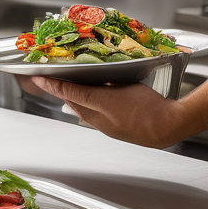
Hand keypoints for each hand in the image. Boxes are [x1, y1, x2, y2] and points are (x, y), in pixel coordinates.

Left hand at [30, 77, 187, 147]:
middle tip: (50, 80)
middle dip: (61, 91)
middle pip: (73, 102)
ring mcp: (107, 126)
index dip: (52, 84)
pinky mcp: (115, 130)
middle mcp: (99, 119)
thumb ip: (106, 83)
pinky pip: (95, 117)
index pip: (69, 92)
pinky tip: (94, 100)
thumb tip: (95, 80)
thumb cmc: (149, 107)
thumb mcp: (124, 87)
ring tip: (69, 87)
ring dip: (75, 99)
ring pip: (83, 110)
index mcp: (99, 106)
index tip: (39, 78)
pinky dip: (89, 106)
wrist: (168, 127)